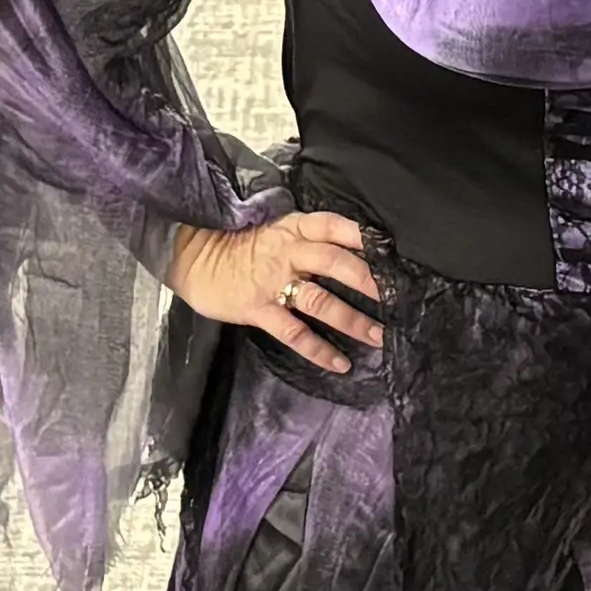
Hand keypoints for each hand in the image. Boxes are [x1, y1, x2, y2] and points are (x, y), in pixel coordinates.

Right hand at [169, 207, 382, 374]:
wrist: (193, 257)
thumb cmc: (241, 246)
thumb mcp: (276, 231)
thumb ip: (309, 240)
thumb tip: (352, 252)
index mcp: (294, 228)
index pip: (335, 226)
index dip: (364, 237)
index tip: (391, 250)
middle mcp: (288, 252)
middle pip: (336, 263)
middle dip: (369, 281)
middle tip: (397, 298)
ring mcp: (272, 282)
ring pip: (321, 301)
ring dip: (353, 321)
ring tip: (380, 337)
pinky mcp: (258, 309)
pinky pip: (294, 332)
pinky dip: (319, 350)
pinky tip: (341, 364)